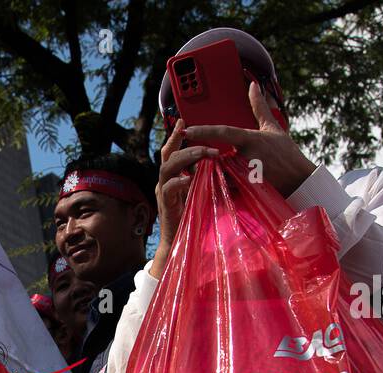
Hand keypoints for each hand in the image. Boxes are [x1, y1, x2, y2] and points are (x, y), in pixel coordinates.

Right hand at [151, 118, 216, 277]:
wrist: (179, 242)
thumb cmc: (192, 217)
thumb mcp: (199, 192)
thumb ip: (204, 178)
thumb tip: (219, 163)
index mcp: (172, 175)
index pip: (173, 150)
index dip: (177, 135)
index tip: (183, 120)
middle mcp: (164, 180)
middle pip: (168, 154)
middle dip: (187, 145)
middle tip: (207, 143)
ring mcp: (163, 192)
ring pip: (168, 167)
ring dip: (186, 158)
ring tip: (203, 154)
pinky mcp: (166, 204)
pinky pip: (169, 188)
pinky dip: (180, 181)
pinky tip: (191, 178)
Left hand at [183, 81, 316, 197]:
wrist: (298, 179)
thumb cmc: (285, 153)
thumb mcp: (273, 128)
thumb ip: (259, 107)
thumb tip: (253, 85)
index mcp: (250, 139)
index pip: (223, 132)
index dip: (203, 131)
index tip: (186, 130)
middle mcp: (245, 155)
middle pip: (215, 157)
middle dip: (206, 160)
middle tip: (201, 161)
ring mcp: (245, 174)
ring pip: (219, 174)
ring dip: (213, 174)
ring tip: (214, 175)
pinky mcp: (245, 189)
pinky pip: (226, 188)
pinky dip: (221, 187)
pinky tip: (218, 187)